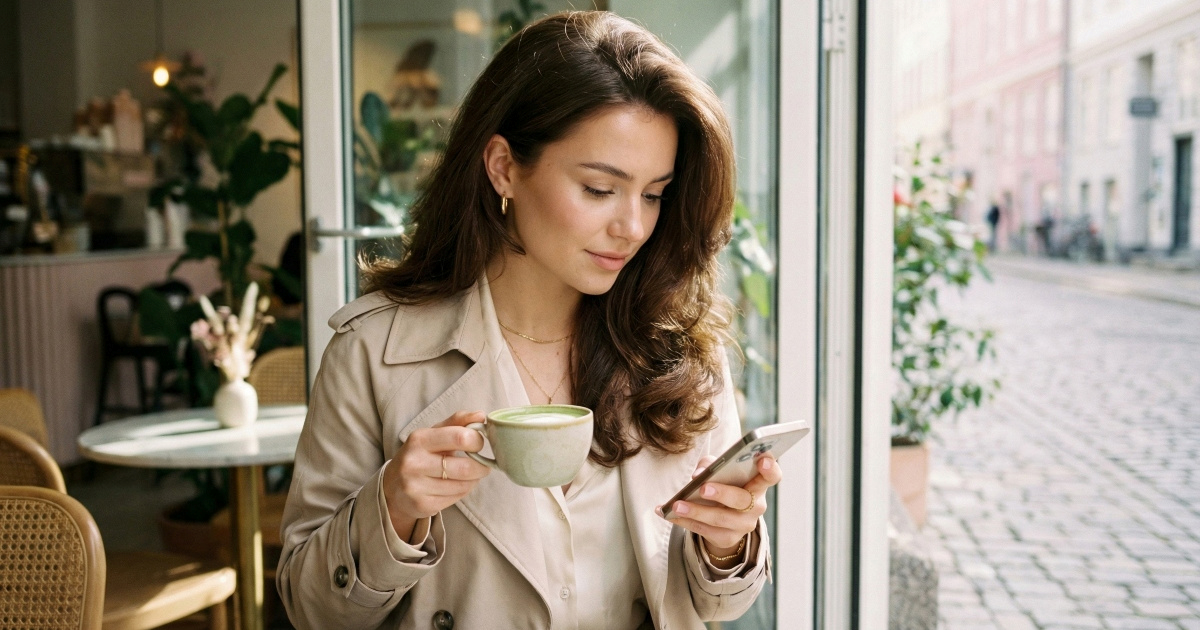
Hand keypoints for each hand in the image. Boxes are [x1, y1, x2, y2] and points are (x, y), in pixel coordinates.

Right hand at [382, 411, 491, 540]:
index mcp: (419, 439)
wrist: (392, 487)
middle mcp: (414, 462)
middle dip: (482, 466)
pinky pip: (456, 498)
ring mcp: (416, 486)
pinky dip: (463, 491)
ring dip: (474, 480)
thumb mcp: (433, 433)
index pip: (460, 437)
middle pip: (465, 467)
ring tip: (470, 475)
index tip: (479, 443)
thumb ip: (458, 422)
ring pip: (463, 485)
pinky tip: (457, 485)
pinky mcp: (422, 505)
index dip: (477, 441)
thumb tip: (481, 415)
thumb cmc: (420, 455)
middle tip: (484, 464)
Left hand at [663, 454, 781, 553]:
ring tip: (676, 505)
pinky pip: (705, 531)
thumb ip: (711, 464)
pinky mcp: (728, 539)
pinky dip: (684, 522)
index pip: (772, 476)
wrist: (723, 517)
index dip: (770, 468)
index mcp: (758, 484)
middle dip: (722, 493)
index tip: (761, 459)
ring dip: (696, 511)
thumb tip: (698, 474)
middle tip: (703, 488)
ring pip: (721, 519)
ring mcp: (744, 525)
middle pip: (743, 500)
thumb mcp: (719, 469)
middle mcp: (757, 506)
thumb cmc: (724, 483)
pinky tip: (669, 514)